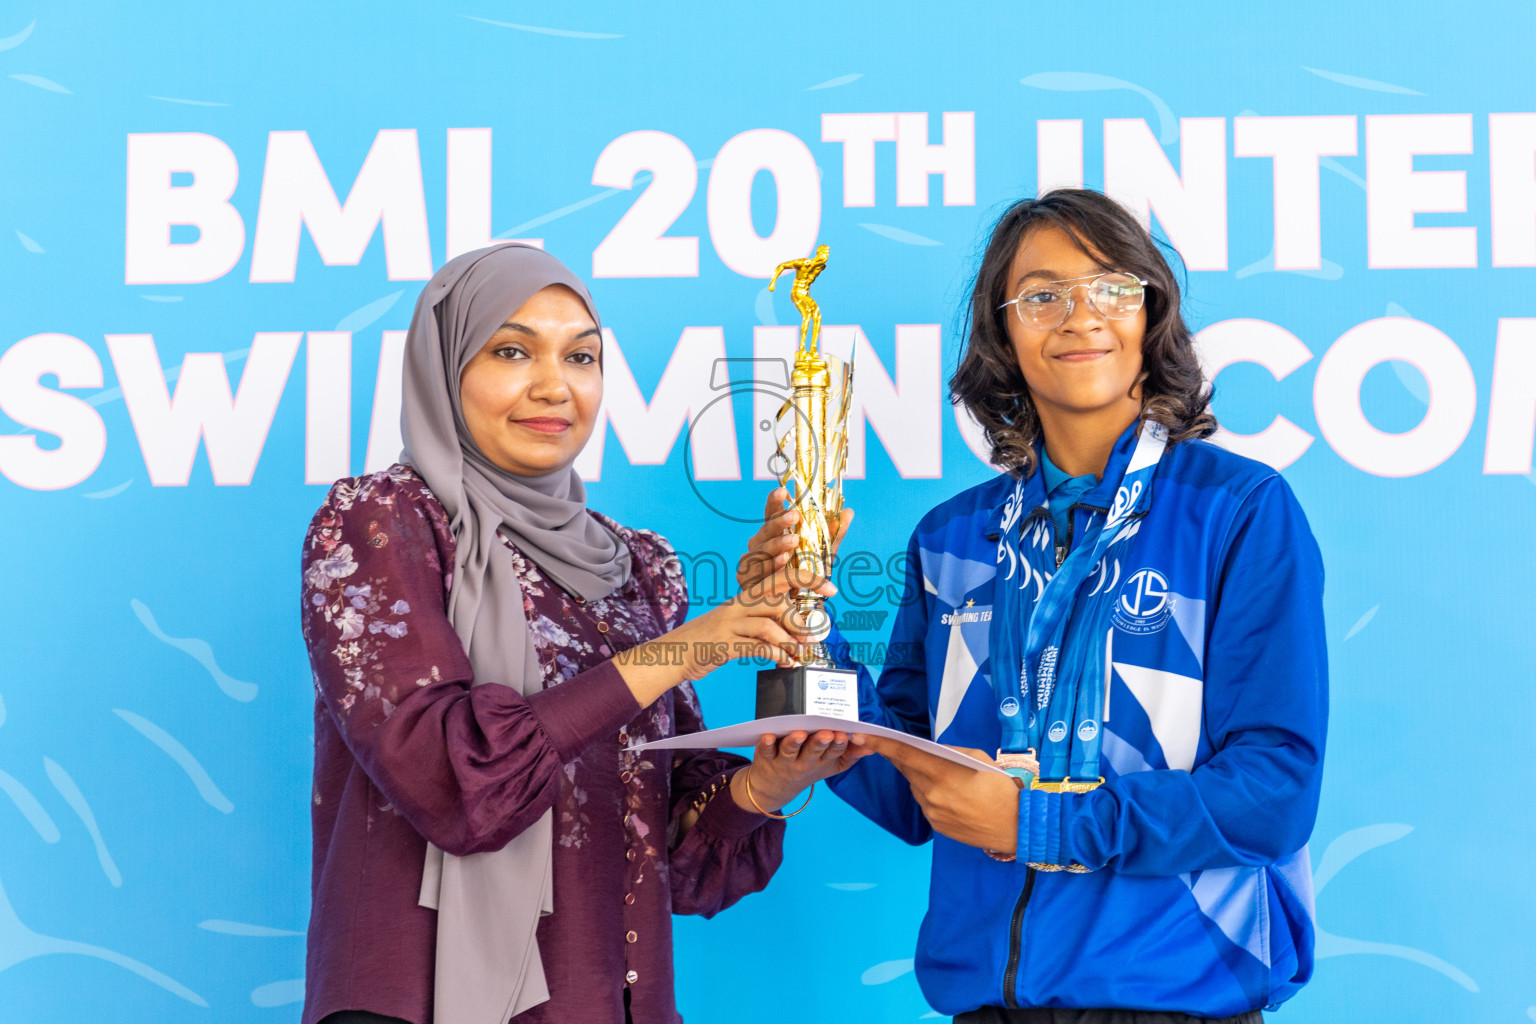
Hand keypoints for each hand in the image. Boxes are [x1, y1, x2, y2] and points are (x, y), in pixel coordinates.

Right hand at [614, 562, 836, 705]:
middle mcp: (738, 604)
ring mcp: (729, 623)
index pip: (780, 577)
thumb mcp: (738, 623)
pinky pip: (756, 647)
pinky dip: (776, 656)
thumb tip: (800, 625)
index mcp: (745, 596)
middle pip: (777, 598)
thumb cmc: (711, 640)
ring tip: (801, 654)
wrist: (674, 654)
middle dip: (801, 616)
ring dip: (791, 641)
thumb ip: (765, 620)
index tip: (832, 587)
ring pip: (769, 624)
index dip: (808, 578)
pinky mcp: (723, 644)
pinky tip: (786, 664)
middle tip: (815, 633)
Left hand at [733, 730, 871, 812]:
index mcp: (820, 763)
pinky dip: (766, 744)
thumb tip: (871, 746)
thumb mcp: (829, 766)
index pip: (832, 754)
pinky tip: (767, 736)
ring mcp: (784, 762)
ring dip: (795, 742)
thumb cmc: (806, 769)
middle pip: (812, 752)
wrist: (773, 789)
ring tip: (800, 734)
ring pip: (790, 751)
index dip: (837, 745)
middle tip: (826, 733)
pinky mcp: (765, 758)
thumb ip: (850, 755)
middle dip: (820, 743)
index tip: (843, 735)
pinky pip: (765, 751)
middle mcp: (803, 764)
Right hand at [736, 487, 854, 590]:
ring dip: (778, 544)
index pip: (771, 513)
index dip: (774, 501)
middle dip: (780, 522)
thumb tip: (849, 512)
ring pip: (762, 549)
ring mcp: (751, 561)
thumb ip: (833, 534)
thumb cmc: (803, 576)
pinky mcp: (747, 579)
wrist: (793, 608)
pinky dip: (773, 565)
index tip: (782, 491)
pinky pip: (760, 570)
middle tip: (795, 516)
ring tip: (793, 541)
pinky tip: (784, 561)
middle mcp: (759, 544)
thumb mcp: (822, 554)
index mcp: (773, 534)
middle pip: (766, 529)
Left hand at [850, 735, 1022, 852]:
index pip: (904, 755)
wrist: (1016, 827)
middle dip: (898, 757)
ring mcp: (932, 812)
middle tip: (888, 745)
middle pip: (906, 769)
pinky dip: (930, 793)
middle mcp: (932, 794)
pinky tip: (949, 793)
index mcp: (943, 773)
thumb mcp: (980, 759)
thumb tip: (931, 751)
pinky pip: (925, 802)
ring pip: (916, 786)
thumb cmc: (1001, 788)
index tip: (862, 736)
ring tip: (940, 773)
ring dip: (920, 776)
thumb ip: (951, 753)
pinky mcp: (935, 825)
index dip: (881, 744)